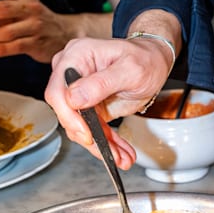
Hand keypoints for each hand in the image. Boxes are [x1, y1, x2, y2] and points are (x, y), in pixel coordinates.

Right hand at [45, 35, 174, 167]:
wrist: (154, 62)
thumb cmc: (145, 58)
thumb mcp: (130, 69)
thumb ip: (102, 82)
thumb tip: (74, 97)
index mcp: (77, 55)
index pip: (58, 91)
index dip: (69, 115)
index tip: (86, 133)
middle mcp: (72, 72)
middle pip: (66, 112)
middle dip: (89, 136)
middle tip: (110, 152)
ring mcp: (79, 90)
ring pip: (79, 126)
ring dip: (100, 145)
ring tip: (121, 157)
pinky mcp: (88, 106)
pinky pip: (91, 129)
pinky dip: (105, 143)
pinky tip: (119, 152)